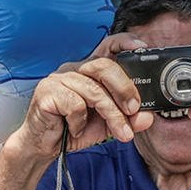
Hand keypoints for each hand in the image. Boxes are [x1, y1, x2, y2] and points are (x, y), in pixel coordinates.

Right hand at [17, 33, 154, 157]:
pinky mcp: (47, 92)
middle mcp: (74, 68)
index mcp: (90, 70)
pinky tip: (74, 129)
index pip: (108, 46)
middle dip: (125, 88)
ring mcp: (59, 78)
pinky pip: (74, 104)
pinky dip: (80, 122)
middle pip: (104, 66)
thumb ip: (128, 119)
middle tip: (134, 109)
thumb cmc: (74, 128)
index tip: (142, 48)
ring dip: (112, 115)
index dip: (125, 43)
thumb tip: (147, 117)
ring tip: (121, 133)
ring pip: (94, 90)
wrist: (43, 146)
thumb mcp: (109, 124)